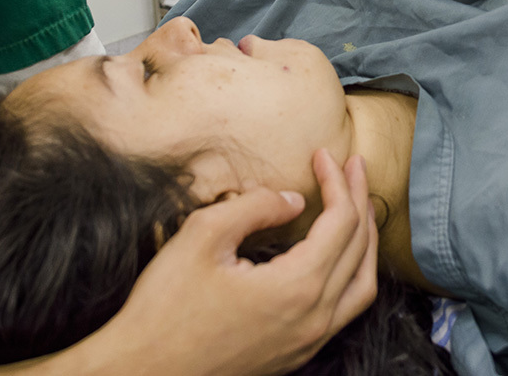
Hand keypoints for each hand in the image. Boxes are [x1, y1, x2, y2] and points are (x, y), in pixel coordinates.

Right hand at [91, 150, 377, 375]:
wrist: (143, 372)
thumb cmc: (164, 308)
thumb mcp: (202, 237)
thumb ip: (255, 207)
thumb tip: (294, 201)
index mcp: (297, 288)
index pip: (340, 221)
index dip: (337, 181)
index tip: (323, 154)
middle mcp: (314, 319)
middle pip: (360, 248)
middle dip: (360, 200)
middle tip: (352, 166)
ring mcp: (308, 342)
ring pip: (362, 285)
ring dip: (365, 240)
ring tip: (357, 206)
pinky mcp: (296, 354)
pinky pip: (345, 310)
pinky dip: (352, 273)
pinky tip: (336, 255)